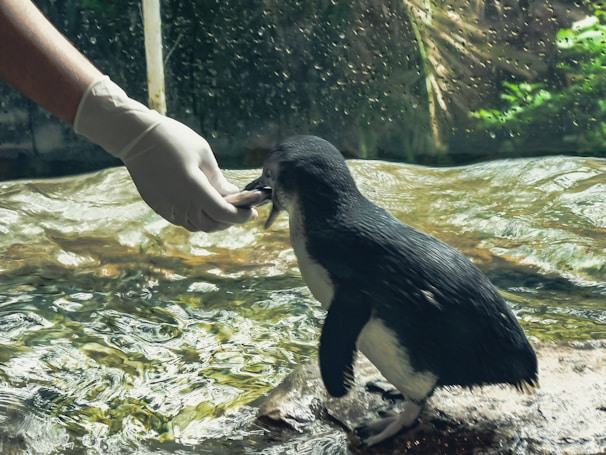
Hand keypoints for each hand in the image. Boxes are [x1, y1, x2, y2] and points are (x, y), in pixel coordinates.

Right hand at [74, 77, 255, 231]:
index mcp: (194, 191)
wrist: (136, 138)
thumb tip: (232, 195)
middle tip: (239, 210)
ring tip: (222, 207)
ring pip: (196, 226)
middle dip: (229, 221)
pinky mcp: (158, 207)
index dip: (241, 216)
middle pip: (212, 226)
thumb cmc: (173, 140)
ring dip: (212, 221)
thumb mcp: (204, 156)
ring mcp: (167, 208)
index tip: (251, 211)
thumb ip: (219, 180)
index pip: (224, 214)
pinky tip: (202, 205)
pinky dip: (196, 218)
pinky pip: (182, 220)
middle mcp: (180, 205)